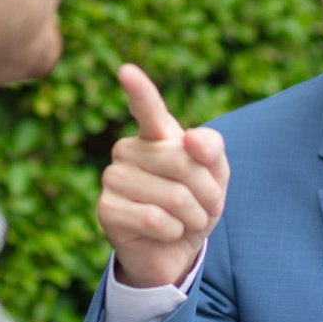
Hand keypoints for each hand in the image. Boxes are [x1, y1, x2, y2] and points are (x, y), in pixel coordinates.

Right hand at [98, 63, 230, 287]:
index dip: (140, 90)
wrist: (176, 251)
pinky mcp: (106, 210)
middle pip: (181, 161)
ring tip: (185, 222)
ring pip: (171, 195)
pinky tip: (166, 233)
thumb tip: (190, 140)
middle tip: (206, 207)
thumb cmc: (195, 204)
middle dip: (207, 191)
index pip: (148, 108)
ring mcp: (112, 178)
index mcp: (155, 136)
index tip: (127, 70)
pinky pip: (156, 219)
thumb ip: (212, 149)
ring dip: (192, 216)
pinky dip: (173, 232)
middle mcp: (128, 150)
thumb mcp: (215, 175)